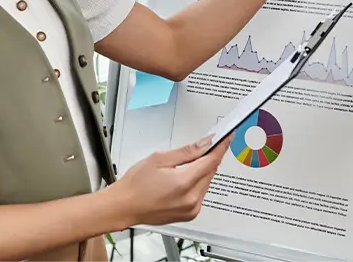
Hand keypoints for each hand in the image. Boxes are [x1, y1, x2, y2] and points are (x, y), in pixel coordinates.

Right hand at [109, 134, 231, 226]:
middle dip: (208, 157)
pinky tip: (182, 179)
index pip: (212, 160)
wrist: (124, 206)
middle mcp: (191, 199)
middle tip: (201, 147)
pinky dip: (197, 183)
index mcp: (184, 183)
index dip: (221, 146)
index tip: (228, 137)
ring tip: (183, 166)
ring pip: (206, 182)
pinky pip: (201, 194)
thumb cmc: (136, 184)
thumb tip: (205, 143)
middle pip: (210, 171)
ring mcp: (191, 209)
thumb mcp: (160, 158)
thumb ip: (187, 151)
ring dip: (202, 171)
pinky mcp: (190, 214)